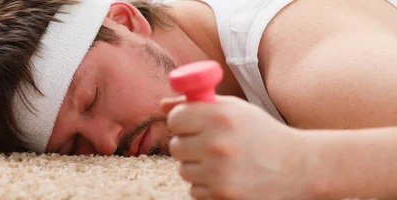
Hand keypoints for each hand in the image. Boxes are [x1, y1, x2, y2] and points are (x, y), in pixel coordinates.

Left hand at [162, 95, 311, 199]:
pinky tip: (229, 178)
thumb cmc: (262, 134)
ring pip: (183, 170)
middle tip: (209, 145)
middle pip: (175, 146)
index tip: (191, 125)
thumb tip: (162, 105)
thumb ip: (198, 104)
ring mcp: (219, 173)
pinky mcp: (222, 196)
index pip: (175, 118)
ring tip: (223, 163)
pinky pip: (194, 190)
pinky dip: (207, 186)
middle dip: (188, 145)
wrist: (299, 168)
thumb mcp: (235, 110)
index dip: (182, 122)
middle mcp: (217, 143)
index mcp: (220, 116)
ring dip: (198, 167)